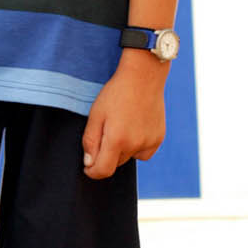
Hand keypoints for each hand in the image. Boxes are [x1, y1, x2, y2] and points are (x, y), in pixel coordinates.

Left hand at [81, 56, 168, 179]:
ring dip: (123, 150)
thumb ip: (90, 141)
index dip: (92, 171)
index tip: (88, 167)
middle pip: (116, 163)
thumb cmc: (116, 93)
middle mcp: (135, 144)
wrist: (144, 76)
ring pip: (130, 158)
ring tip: (122, 126)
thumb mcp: (96, 114)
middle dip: (107, 155)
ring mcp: (149, 142)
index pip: (103, 170)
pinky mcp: (158, 138)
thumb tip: (90, 163)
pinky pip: (144, 152)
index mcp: (116, 140)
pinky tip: (135, 129)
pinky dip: (137, 147)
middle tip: (106, 132)